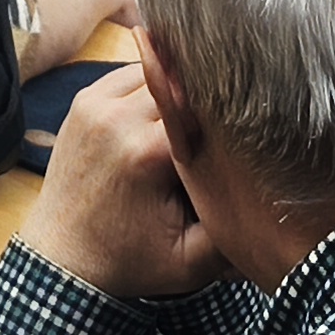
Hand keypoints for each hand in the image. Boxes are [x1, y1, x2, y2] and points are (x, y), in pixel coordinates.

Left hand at [19, 68, 229, 304]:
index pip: (206, 107)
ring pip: (157, 71)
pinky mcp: (84, 100)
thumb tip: (270, 195)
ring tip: (195, 118)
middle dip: (205, 102)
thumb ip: (233, 228)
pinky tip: (166, 112)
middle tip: (222, 126)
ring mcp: (96, 103)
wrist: (64, 258)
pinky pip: (130, 74)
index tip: (246, 131)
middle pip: (182, 85)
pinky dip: (152, 87)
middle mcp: (119, 118)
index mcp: (148, 152)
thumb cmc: (131, 262)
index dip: (230, 116)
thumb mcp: (191, 262)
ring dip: (178, 90)